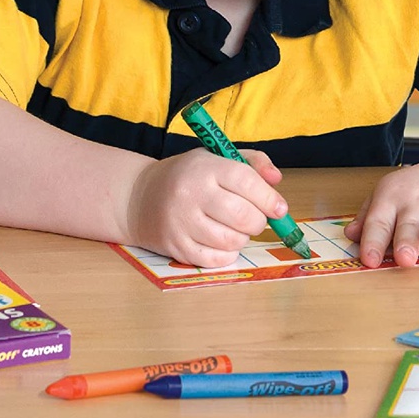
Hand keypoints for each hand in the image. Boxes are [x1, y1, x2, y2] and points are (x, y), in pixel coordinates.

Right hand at [125, 148, 286, 266]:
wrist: (139, 197)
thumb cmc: (187, 176)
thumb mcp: (216, 157)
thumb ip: (252, 162)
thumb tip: (276, 181)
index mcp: (204, 168)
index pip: (245, 181)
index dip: (268, 198)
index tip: (279, 208)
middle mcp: (191, 194)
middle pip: (242, 216)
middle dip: (259, 221)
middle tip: (256, 219)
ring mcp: (181, 222)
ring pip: (231, 241)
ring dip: (243, 238)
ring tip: (236, 228)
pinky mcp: (175, 247)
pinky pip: (215, 260)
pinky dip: (228, 254)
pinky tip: (223, 243)